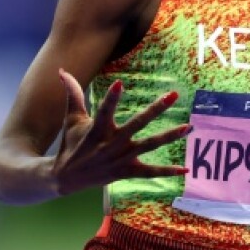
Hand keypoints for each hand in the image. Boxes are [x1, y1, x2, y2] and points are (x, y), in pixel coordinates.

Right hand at [51, 68, 189, 195]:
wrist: (64, 178)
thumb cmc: (71, 143)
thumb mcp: (71, 119)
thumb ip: (72, 94)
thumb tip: (62, 71)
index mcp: (98, 129)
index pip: (105, 110)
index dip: (111, 97)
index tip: (120, 83)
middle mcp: (112, 143)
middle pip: (138, 124)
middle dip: (156, 109)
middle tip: (173, 95)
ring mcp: (121, 158)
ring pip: (149, 145)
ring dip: (169, 136)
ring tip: (188, 127)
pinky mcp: (126, 171)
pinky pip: (149, 172)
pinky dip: (167, 172)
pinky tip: (185, 170)